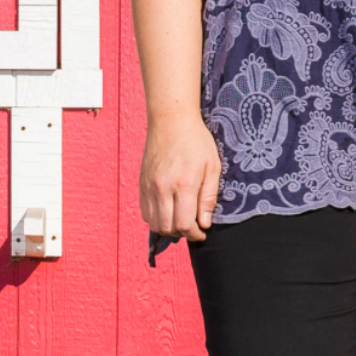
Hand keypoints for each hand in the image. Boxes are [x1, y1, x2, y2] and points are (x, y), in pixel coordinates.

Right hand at [140, 113, 221, 241]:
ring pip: (153, 222)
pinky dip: (156, 218)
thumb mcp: (213, 167)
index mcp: (183, 184)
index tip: (203, 232)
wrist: (171, 121)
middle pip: (167, 227)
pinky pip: (145, 212)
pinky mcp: (142, 183)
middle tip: (194, 227)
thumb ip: (208, 197)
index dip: (195, 234)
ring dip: (168, 228)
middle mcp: (162, 188)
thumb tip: (204, 223)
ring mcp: (149, 186)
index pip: (184, 224)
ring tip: (181, 220)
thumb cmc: (197, 142)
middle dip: (182, 234)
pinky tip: (169, 211)